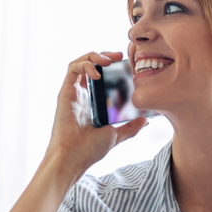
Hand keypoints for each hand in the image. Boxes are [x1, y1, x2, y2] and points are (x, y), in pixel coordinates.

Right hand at [48, 50, 149, 175]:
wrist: (74, 157)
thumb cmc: (90, 150)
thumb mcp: (116, 135)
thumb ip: (130, 127)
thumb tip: (145, 120)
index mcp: (92, 102)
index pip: (101, 75)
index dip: (111, 66)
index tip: (126, 64)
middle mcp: (81, 94)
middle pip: (90, 65)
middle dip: (104, 56)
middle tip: (119, 55)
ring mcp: (73, 92)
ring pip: (80, 63)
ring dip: (94, 56)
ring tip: (108, 60)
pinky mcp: (65, 92)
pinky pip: (72, 69)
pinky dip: (85, 65)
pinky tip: (97, 72)